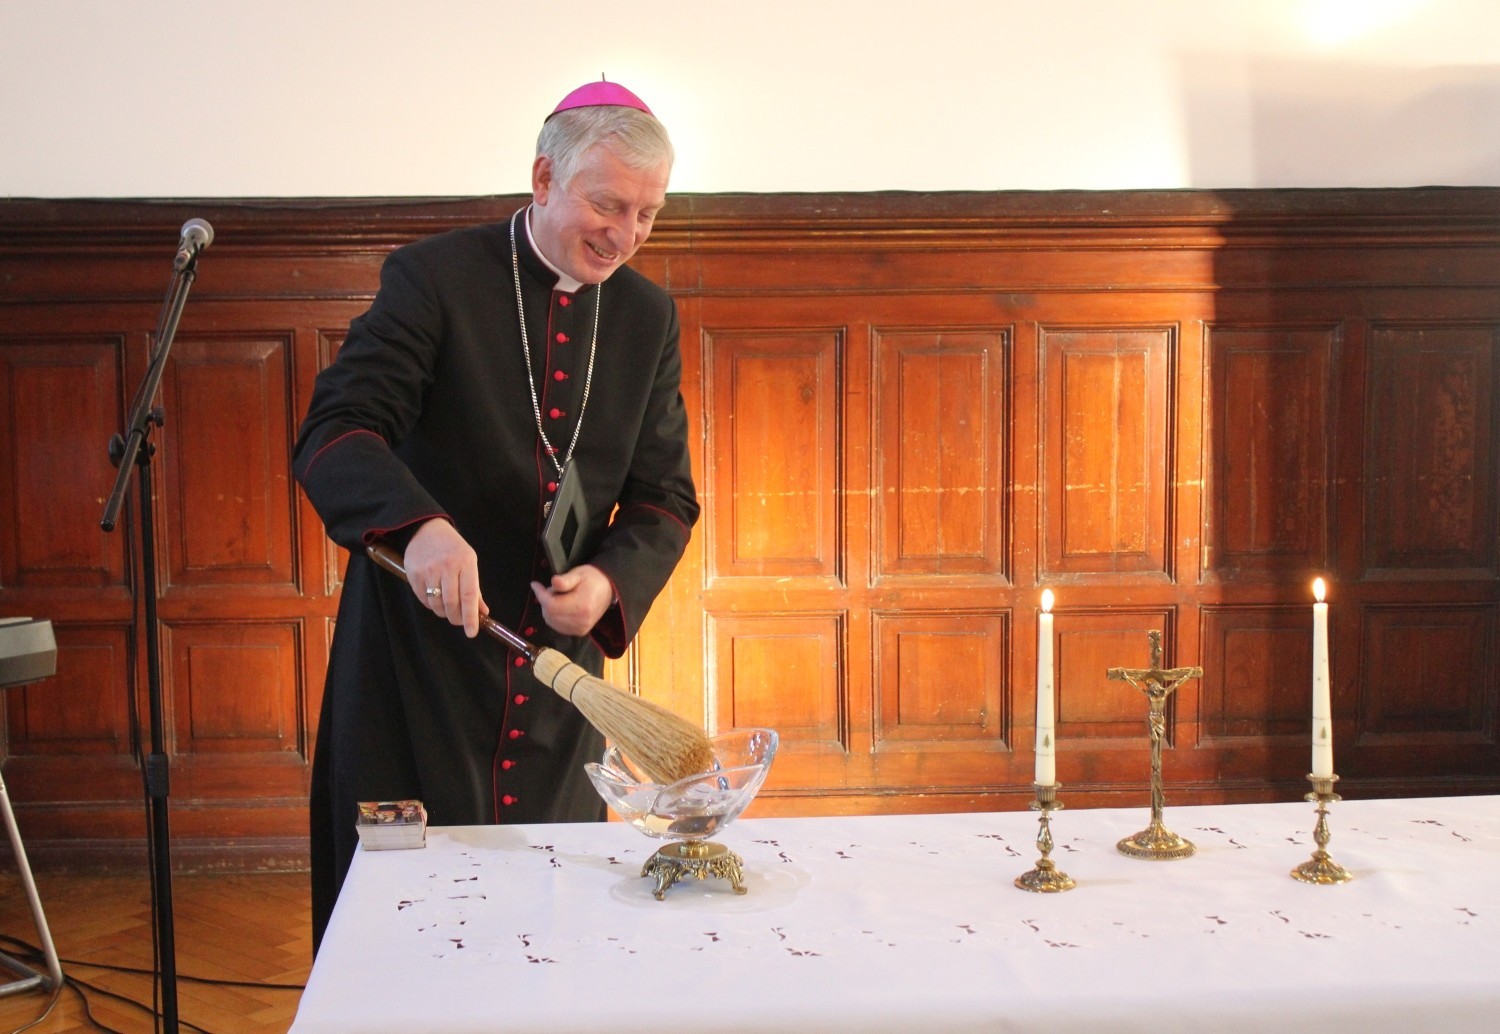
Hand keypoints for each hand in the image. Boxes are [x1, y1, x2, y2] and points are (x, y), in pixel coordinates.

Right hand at [405, 519, 487, 636]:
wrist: (426, 529)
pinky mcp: (414, 573)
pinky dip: (430, 605)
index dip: (471, 617)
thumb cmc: (452, 548)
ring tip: (447, 609)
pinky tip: (435, 600)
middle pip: (452, 603)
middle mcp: (447, 566)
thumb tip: (483, 613)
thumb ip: (475, 588)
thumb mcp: (469, 562)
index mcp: (466, 562)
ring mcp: (429, 569)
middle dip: (456, 618)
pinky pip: (423, 599)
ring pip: (436, 604)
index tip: (472, 632)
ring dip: (443, 613)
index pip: (469, 596)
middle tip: (459, 621)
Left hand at [530, 564, 614, 636]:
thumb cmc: (593, 579)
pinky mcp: (580, 632)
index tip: (535, 584)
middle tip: (551, 590)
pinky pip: (558, 627)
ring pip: (551, 622)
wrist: (609, 590)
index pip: (552, 605)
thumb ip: (565, 580)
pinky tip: (560, 607)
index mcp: (582, 605)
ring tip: (557, 598)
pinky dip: (554, 617)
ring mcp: (580, 628)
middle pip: (550, 615)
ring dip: (548, 610)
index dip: (540, 595)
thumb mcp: (579, 574)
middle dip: (545, 601)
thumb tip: (553, 582)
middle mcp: (581, 621)